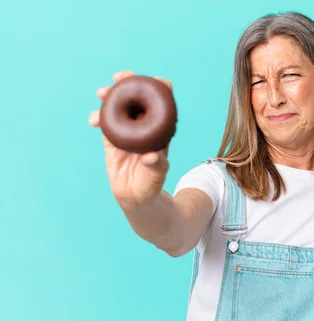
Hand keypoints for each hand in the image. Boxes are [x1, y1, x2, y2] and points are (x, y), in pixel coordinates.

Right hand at [88, 71, 173, 209]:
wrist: (135, 195)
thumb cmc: (151, 182)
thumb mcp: (158, 174)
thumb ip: (156, 164)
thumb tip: (151, 156)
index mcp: (160, 128)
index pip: (164, 102)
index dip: (161, 88)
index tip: (156, 80)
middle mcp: (144, 124)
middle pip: (138, 97)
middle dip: (128, 83)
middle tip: (120, 78)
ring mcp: (127, 128)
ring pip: (118, 105)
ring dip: (109, 95)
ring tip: (102, 92)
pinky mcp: (111, 137)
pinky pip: (104, 121)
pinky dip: (98, 117)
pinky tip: (93, 119)